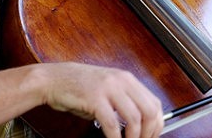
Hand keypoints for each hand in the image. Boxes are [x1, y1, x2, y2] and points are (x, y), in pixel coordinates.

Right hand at [39, 63, 163, 137]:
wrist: (53, 79)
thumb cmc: (79, 87)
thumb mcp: (108, 90)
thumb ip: (124, 103)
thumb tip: (142, 126)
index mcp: (127, 79)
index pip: (154, 103)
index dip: (157, 125)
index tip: (151, 137)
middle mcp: (121, 80)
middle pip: (150, 111)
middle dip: (149, 134)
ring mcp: (108, 88)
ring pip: (135, 118)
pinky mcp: (94, 98)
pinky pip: (112, 124)